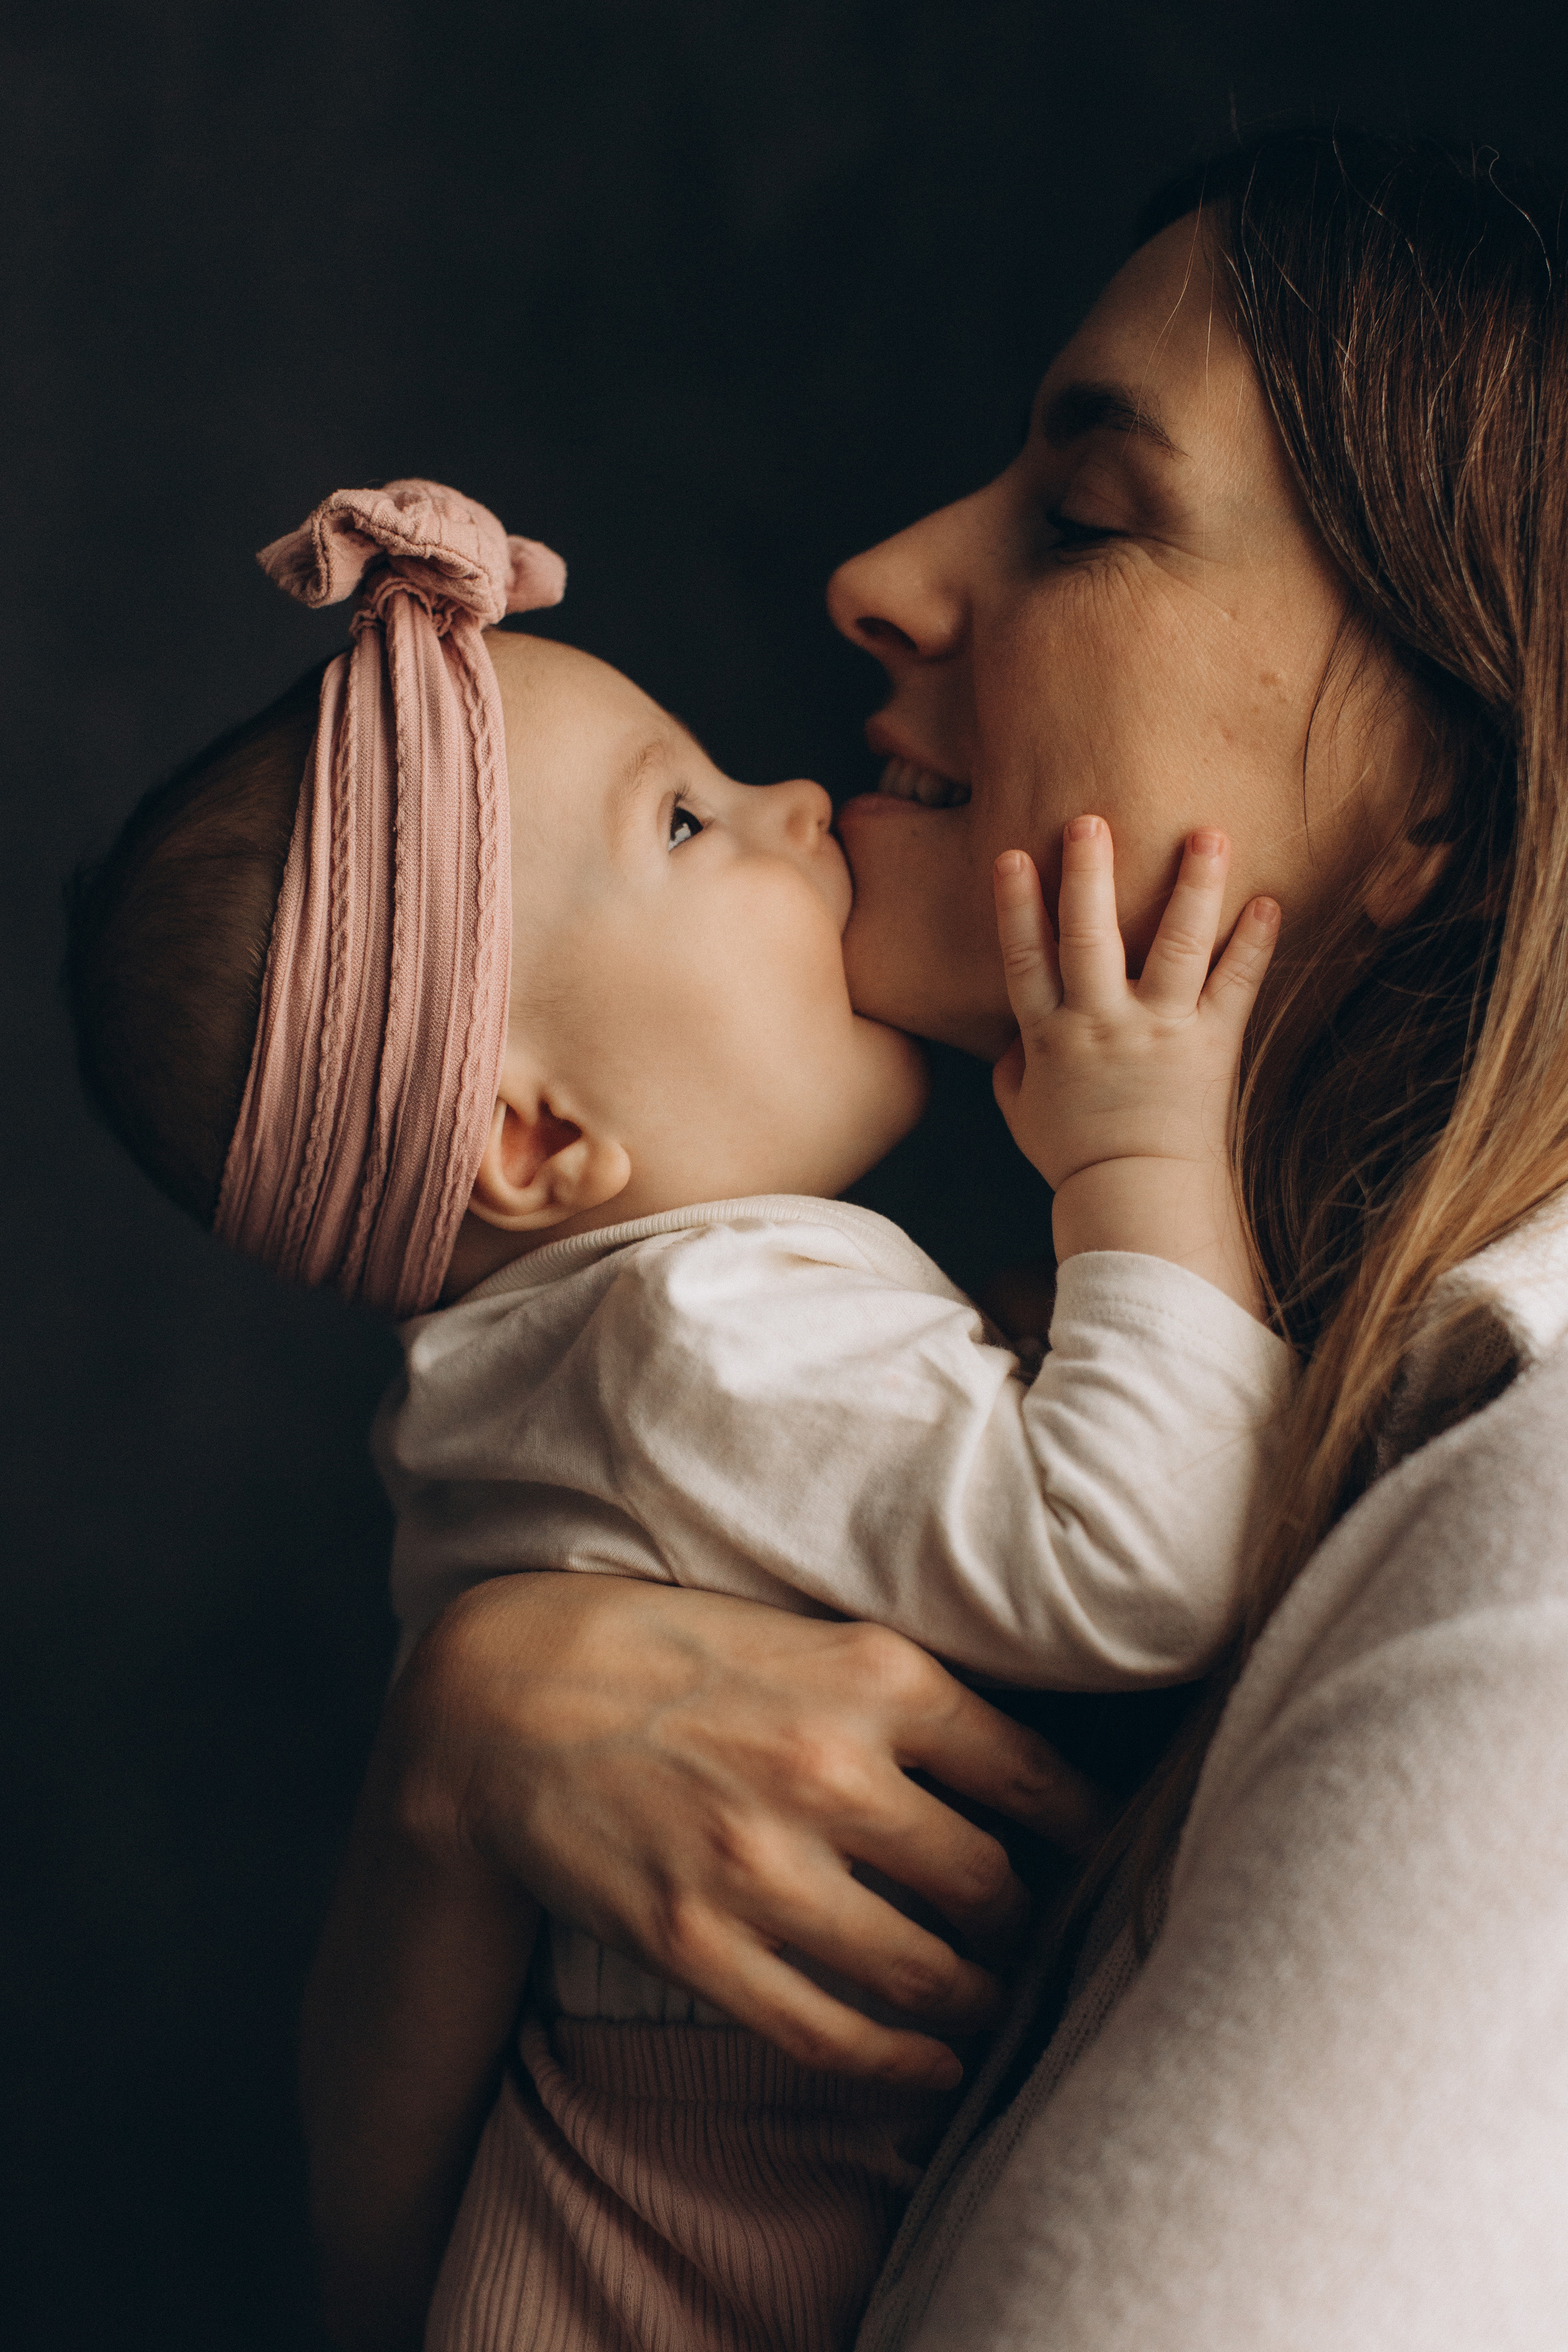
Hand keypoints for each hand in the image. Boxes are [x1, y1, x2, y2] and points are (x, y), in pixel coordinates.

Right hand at [392, 1573, 1106, 2090]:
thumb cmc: (668, 1651)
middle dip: (1024, 1927)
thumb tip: (1020, 1765)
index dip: (1090, 1834)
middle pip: (994, 1888)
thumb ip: (905, 1692)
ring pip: (929, 1975)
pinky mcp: (696, 1941)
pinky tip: (934, 2066)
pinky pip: (833, 2036)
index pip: (1038, 1777)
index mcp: (877, 1676)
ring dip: (977, 2005)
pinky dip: (903, 2066)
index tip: (1103, 1861)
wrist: (505, 1693)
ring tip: (990, 2007)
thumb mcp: (807, 1633)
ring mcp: (762, 1865)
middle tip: (1031, 1940)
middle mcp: (834, 1771)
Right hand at [991, 818, 1279, 1316]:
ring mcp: (1159, 1032)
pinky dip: (1255, 946)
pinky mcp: (1210, 1045)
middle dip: (1087, 875)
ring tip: (1208, 834)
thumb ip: (1012, 1059)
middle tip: (1089, 821)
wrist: (1137, 1199)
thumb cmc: (1076, 1154)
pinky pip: (1236, 987)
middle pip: (1088, 937)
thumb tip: (1014, 1024)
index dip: (1016, 907)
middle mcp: (1101, 1025)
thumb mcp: (1021, 1108)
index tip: (1011, 856)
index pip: (1025, 960)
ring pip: (1175, 947)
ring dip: (1192, 887)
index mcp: (1050, 1036)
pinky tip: (1268, 902)